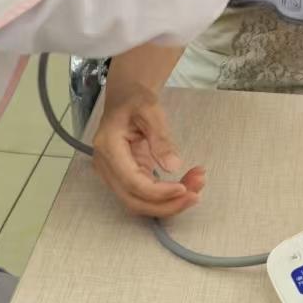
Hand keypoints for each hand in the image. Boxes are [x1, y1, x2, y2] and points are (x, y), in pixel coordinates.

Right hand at [93, 83, 204, 217]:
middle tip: (196, 194)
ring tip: (196, 186)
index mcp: (109, 147)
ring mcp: (113, 175)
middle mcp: (106, 166)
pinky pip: (145, 196)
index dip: (159, 192)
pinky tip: (187, 185)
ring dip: (169, 203)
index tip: (184, 189)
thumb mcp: (151, 110)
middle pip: (134, 201)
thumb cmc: (135, 100)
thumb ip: (161, 138)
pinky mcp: (125, 178)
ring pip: (140, 203)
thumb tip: (173, 165)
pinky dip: (167, 196)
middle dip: (167, 204)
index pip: (132, 181)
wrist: (126, 99)